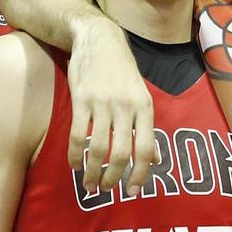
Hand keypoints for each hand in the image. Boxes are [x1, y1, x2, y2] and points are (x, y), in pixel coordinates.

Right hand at [69, 14, 157, 190]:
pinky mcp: (81, 98)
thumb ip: (147, 128)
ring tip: (89, 184)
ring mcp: (103, 102)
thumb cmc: (122, 71)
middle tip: (106, 190)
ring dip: (92, 171)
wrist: (99, 39)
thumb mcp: (142, 96)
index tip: (132, 192)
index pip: (146, 148)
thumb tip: (156, 160)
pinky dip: (75, 154)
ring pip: (98, 147)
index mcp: (145, 106)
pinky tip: (74, 164)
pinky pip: (78, 134)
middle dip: (114, 177)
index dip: (140, 174)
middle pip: (122, 152)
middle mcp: (126, 106)